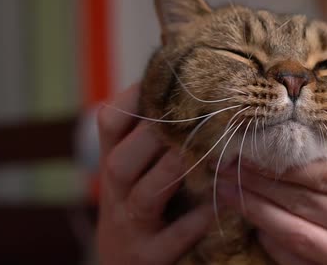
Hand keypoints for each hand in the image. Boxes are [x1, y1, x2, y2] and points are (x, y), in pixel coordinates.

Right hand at [96, 84, 212, 264]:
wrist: (122, 263)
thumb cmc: (141, 203)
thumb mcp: (137, 168)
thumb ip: (155, 135)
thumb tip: (197, 88)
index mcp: (114, 162)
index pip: (110, 123)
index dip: (134, 99)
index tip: (169, 80)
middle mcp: (115, 193)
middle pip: (121, 160)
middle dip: (154, 136)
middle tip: (194, 115)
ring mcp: (130, 226)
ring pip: (144, 197)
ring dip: (171, 173)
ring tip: (202, 153)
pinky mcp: (148, 255)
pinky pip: (169, 239)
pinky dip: (191, 223)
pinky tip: (216, 206)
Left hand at [218, 130, 326, 264]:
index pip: (322, 174)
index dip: (282, 163)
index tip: (250, 148)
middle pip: (301, 201)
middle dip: (258, 183)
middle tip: (225, 165)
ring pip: (294, 233)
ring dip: (256, 212)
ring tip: (226, 192)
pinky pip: (300, 261)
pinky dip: (273, 243)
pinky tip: (253, 224)